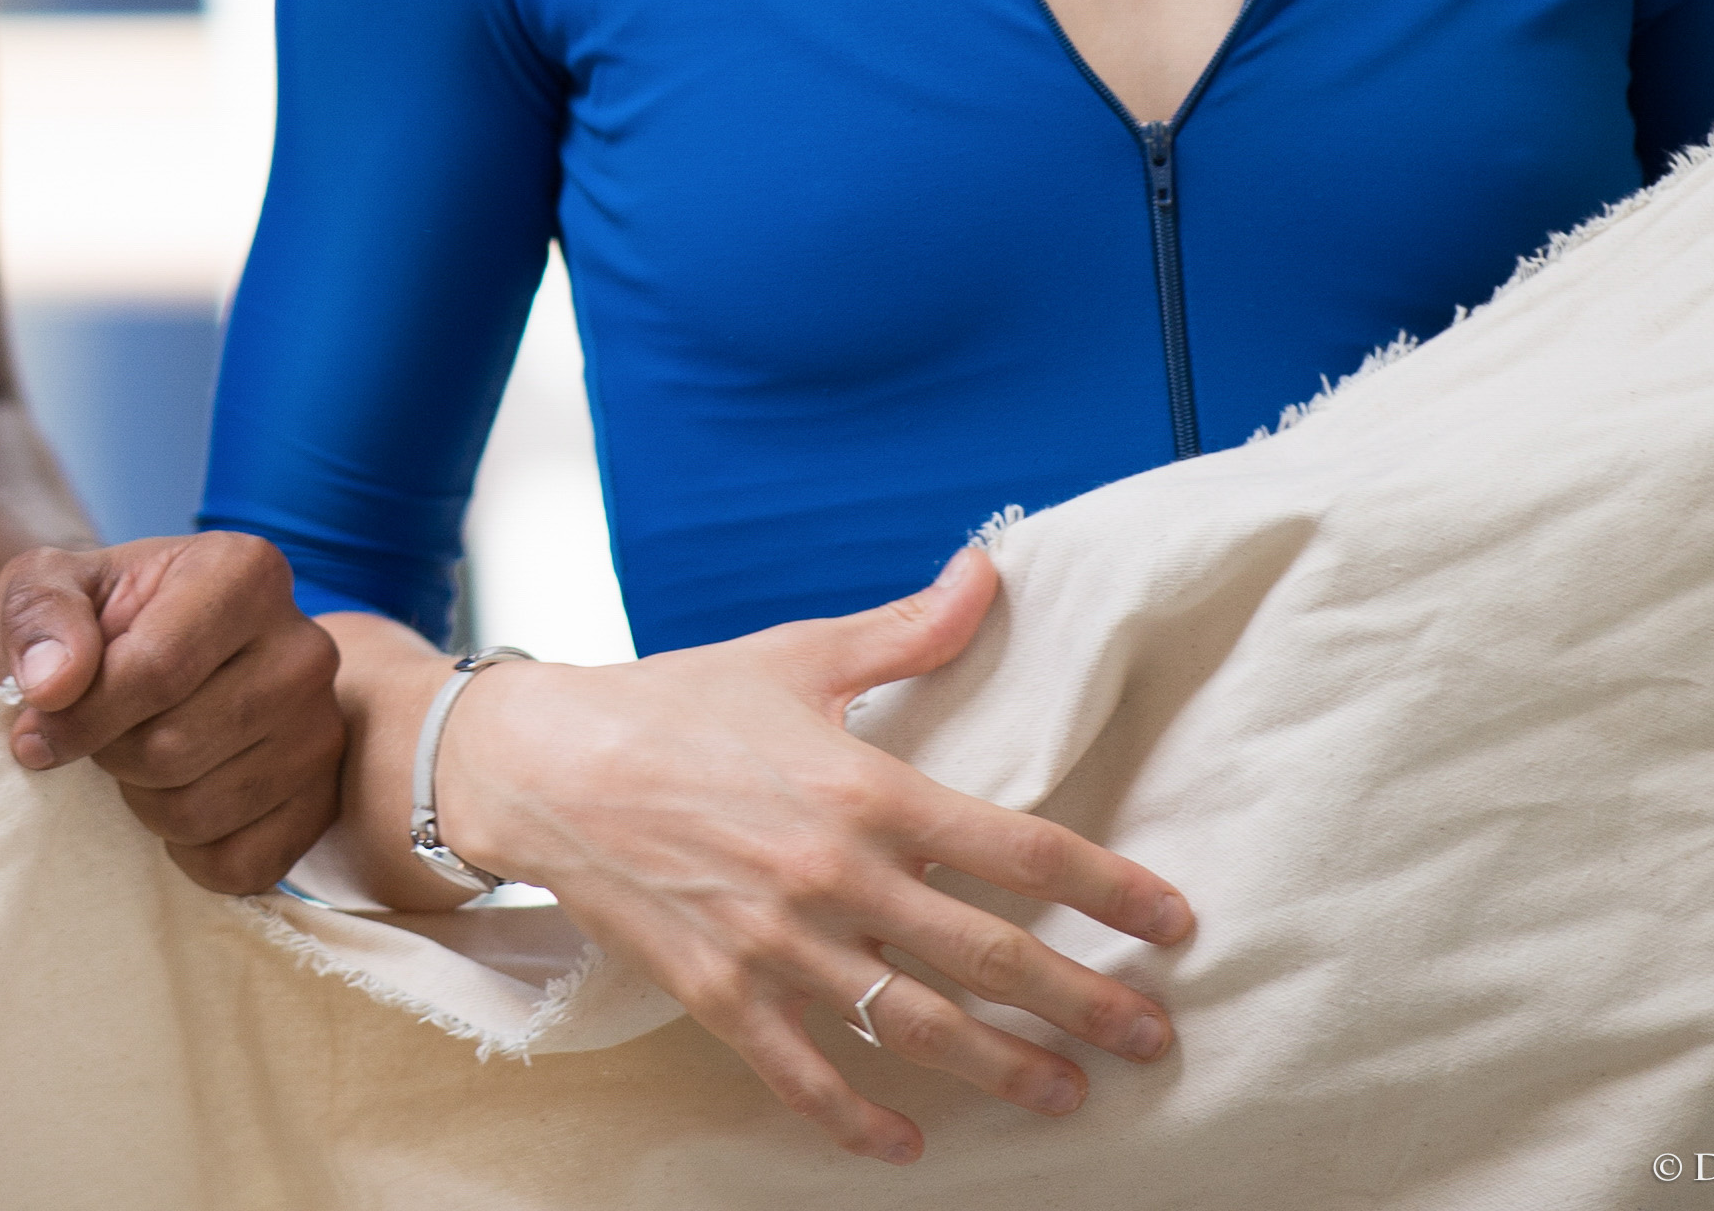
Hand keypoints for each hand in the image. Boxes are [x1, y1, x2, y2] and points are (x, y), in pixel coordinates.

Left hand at [0, 529, 346, 892]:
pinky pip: (237, 866)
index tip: (34, 730)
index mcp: (246, 573)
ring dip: (139, 801)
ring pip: (197, 812)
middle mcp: (304, 649)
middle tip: (103, 734)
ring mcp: (323, 732)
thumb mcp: (46, 586)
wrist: (158, 659)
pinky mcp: (322, 805)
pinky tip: (175, 795)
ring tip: (139, 758)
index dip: (78, 717)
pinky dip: (184, 851)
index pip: (154, 670)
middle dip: (109, 755)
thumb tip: (53, 684)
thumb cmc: (99, 620)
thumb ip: (39, 614)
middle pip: (171, 748)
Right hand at [427, 550, 1192, 1165]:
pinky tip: (911, 1140)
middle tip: (1152, 1036)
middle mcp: (833, 875)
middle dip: (1085, 1003)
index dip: (1108, 888)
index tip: (1173, 922)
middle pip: (990, 956)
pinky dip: (861, 1118)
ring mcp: (777, 944)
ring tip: (1065, 1092)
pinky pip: (806, 1074)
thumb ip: (906, 632)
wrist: (540, 763)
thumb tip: (988, 572)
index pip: (1018, 848)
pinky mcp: (720, 992)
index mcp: (864, 787)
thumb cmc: (673, 701)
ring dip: (1004, 1068)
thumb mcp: (795, 656)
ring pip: (919, 1028)